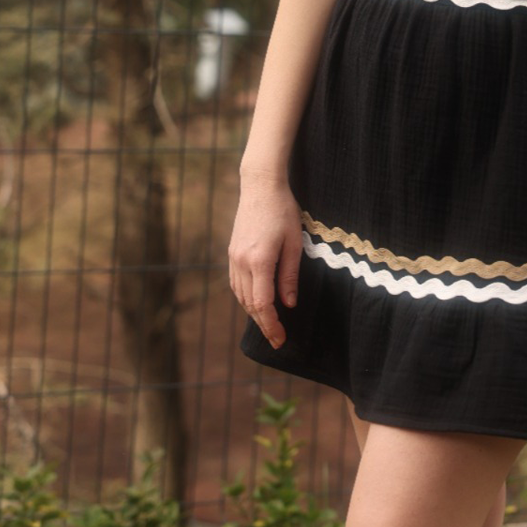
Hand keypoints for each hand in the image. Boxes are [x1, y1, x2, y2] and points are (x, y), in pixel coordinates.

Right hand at [228, 174, 302, 349]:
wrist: (260, 187)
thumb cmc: (283, 211)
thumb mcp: (294, 243)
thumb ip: (290, 276)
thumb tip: (289, 304)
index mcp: (259, 260)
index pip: (262, 303)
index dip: (271, 325)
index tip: (280, 339)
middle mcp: (242, 262)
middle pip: (249, 304)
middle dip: (263, 324)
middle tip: (277, 339)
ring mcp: (233, 257)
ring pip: (240, 296)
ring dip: (254, 312)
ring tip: (269, 324)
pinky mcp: (232, 253)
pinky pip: (236, 283)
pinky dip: (245, 298)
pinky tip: (256, 302)